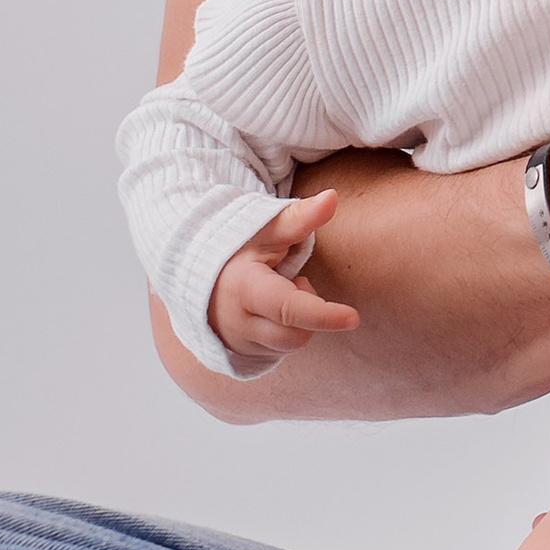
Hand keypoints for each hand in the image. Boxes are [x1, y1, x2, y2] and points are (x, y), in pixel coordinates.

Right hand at [208, 193, 361, 359]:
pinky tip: (271, 312)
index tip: (353, 318)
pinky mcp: (241, 352)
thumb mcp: (267, 229)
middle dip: (310, 312)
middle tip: (297, 282)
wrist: (195, 272)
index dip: (323, 315)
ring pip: (288, 346)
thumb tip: (332, 197)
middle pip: (294, 335)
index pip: (288, 308)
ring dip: (298, 323)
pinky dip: (285, 333)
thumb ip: (300, 218)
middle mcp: (238, 321)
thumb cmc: (239, 247)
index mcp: (245, 288)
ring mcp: (238, 341)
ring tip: (281, 294)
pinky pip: (278, 352)